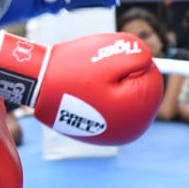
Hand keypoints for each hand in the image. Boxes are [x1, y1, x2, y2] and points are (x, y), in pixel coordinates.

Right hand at [0, 30, 161, 145]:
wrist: (36, 85)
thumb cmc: (73, 69)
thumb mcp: (112, 52)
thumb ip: (139, 55)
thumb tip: (149, 61)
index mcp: (137, 111)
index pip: (152, 78)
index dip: (132, 61)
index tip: (110, 58)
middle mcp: (129, 130)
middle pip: (139, 90)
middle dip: (122, 74)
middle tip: (96, 68)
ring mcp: (113, 135)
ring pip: (123, 97)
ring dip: (110, 83)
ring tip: (85, 79)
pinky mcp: (98, 133)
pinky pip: (108, 107)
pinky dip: (98, 94)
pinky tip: (80, 91)